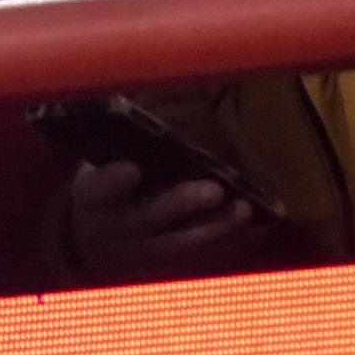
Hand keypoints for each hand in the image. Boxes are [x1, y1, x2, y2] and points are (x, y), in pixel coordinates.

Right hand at [56, 157, 285, 283]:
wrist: (96, 245)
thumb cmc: (105, 188)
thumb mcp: (96, 165)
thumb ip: (118, 140)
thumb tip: (147, 91)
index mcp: (92, 198)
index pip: (96, 190)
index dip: (112, 181)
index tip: (132, 167)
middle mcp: (117, 229)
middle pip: (148, 217)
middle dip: (182, 203)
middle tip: (213, 189)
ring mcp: (145, 251)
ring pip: (180, 242)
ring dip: (215, 226)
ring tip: (244, 208)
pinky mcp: (172, 264)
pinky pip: (206, 254)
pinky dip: (235, 240)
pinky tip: (262, 223)